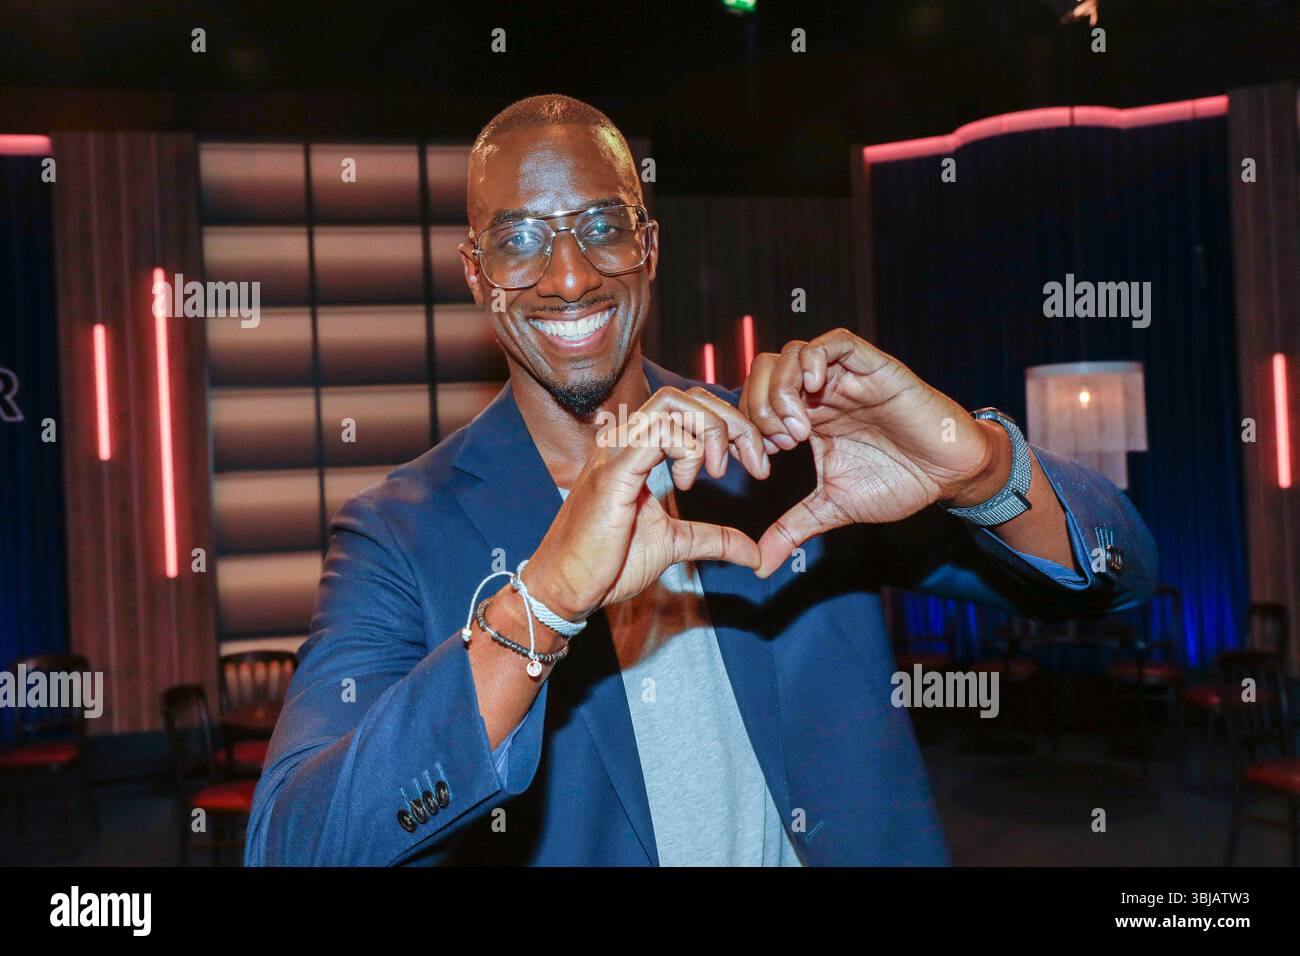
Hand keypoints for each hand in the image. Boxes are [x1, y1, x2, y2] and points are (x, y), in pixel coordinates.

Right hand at [522, 386, 770, 619]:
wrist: (567, 588)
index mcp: (637, 449)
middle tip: (754, 461)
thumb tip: (754, 553)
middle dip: (731, 421)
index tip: (754, 462)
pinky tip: (689, 480)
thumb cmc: (607, 563)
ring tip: (717, 472)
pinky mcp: (612, 473)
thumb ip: (713, 539)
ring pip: (672, 404)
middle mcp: (624, 441)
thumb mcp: (674, 544)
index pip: (688, 407)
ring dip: (711, 431)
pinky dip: (687, 449)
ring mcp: (615, 452)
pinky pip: (656, 433)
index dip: (728, 424)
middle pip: (686, 396)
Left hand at [740, 328, 1007, 576]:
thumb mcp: (833, 508)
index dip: (746, 430)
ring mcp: (845, 376)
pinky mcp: (873, 366)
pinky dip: (815, 360)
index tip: (762, 466)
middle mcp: (821, 392)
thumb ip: (793, 528)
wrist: (949, 475)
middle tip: (779, 446)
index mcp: (805, 417)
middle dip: (758, 407)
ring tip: (799, 429)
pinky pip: (834, 341)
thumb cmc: (898, 483)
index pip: (754, 401)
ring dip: (782, 390)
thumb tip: (759, 565)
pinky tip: (817, 394)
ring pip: (792, 354)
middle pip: (765, 371)